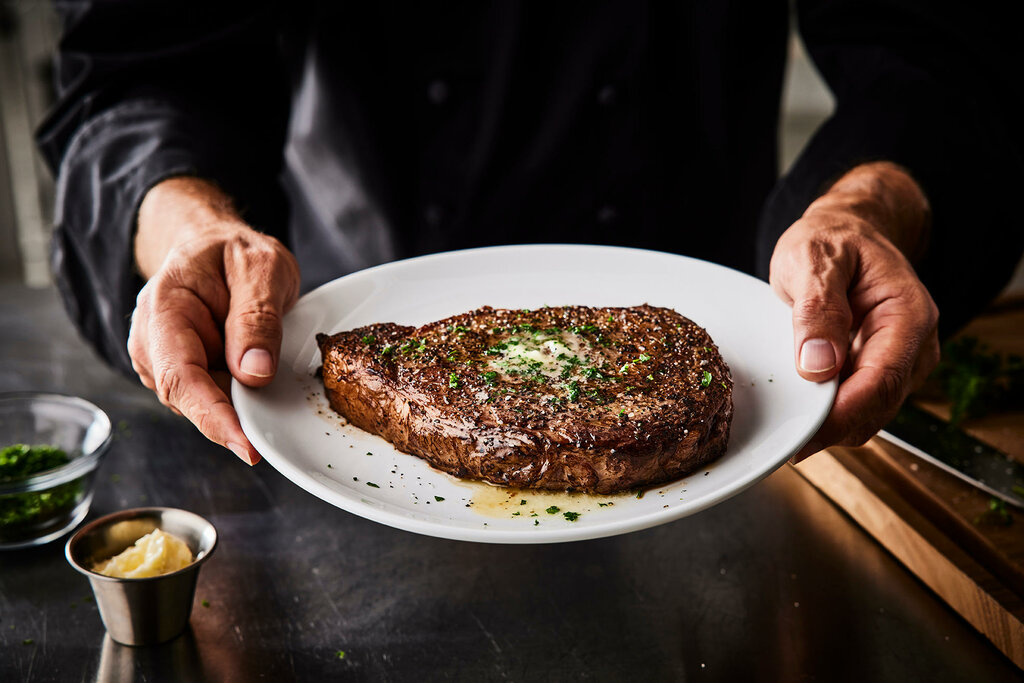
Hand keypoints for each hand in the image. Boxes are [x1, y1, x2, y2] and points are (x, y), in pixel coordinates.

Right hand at [128, 177, 299, 463]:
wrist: (213, 245)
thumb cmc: (234, 252)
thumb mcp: (261, 268)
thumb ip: (257, 317)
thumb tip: (254, 373)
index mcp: (164, 309)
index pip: (181, 376)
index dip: (214, 416)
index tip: (246, 446)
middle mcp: (154, 342)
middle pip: (189, 399)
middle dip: (233, 419)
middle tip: (274, 434)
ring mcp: (167, 362)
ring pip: (204, 404)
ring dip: (239, 407)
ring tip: (274, 388)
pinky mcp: (187, 374)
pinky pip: (215, 398)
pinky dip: (240, 400)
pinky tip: (262, 389)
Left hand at [770, 162, 939, 461]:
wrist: (845, 232)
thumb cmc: (831, 240)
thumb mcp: (814, 259)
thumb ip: (817, 310)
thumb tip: (818, 366)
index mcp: (907, 315)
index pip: (882, 380)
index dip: (844, 414)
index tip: (805, 433)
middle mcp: (914, 344)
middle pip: (878, 406)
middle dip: (833, 427)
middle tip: (783, 436)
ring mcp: (900, 361)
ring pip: (869, 414)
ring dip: (830, 423)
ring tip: (786, 421)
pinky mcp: (880, 370)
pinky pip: (858, 404)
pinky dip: (830, 412)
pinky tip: (800, 407)